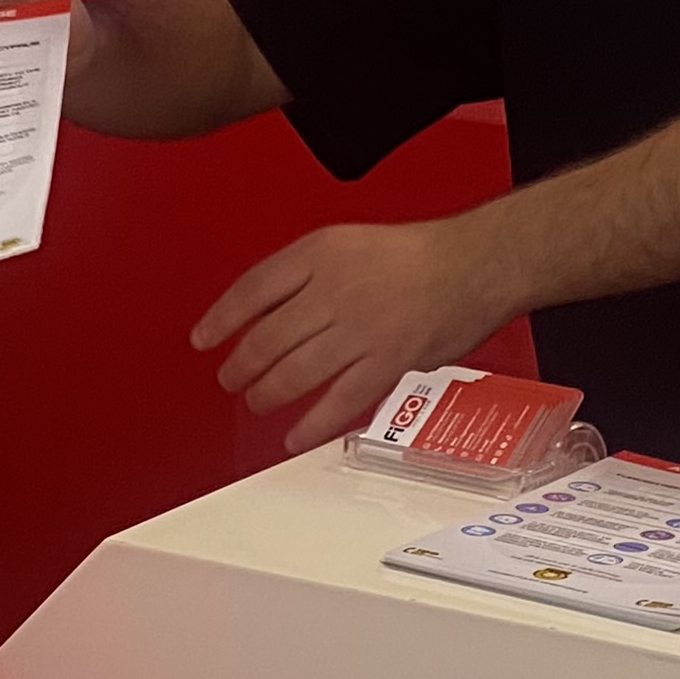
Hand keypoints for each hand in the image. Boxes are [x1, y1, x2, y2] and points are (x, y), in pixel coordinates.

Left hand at [192, 217, 513, 452]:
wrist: (476, 262)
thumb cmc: (419, 253)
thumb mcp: (348, 242)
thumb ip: (307, 274)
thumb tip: (268, 309)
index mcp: (320, 255)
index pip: (252, 289)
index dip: (221, 318)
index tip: (203, 338)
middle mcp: (334, 291)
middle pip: (267, 337)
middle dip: (241, 365)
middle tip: (230, 378)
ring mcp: (360, 330)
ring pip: (295, 372)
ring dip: (267, 393)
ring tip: (257, 401)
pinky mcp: (387, 362)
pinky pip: (339, 401)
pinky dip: (311, 424)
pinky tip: (294, 436)